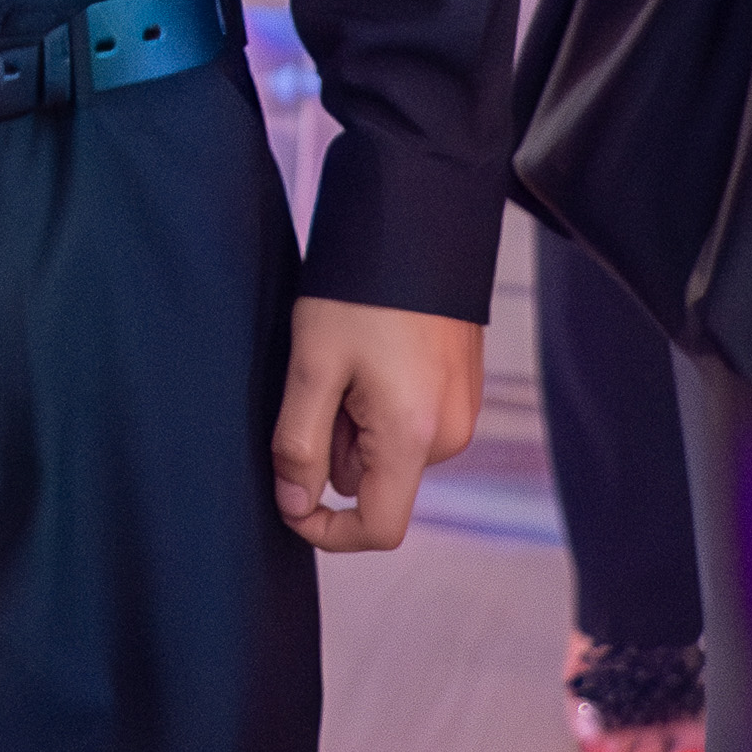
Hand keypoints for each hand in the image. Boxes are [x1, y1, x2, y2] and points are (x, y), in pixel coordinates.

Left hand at [272, 301, 483, 554]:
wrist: (418, 221)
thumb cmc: (360, 292)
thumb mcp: (312, 367)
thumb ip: (298, 446)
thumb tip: (294, 505)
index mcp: (414, 436)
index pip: (378, 529)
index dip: (327, 531)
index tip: (290, 503)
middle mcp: (450, 435)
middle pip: (375, 482)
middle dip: (335, 448)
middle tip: (320, 382)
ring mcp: (461, 411)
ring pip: (387, 450)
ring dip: (354, 423)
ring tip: (346, 359)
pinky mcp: (461, 389)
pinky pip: (407, 422)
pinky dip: (377, 402)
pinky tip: (370, 353)